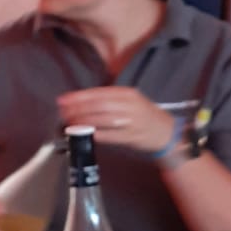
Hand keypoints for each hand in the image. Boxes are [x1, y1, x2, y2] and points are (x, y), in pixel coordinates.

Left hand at [57, 86, 173, 155]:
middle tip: (64, 113)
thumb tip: (80, 101)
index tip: (64, 100)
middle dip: (78, 109)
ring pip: (104, 120)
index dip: (79, 97)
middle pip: (99, 106)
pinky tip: (86, 135)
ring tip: (71, 124)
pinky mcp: (133, 137)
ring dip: (85, 122)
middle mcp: (130, 105)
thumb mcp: (130, 101)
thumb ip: (109, 99)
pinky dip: (97, 135)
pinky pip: (111, 136)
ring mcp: (132, 121)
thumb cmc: (144, 115)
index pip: (99, 93)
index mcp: (128, 94)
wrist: (166, 132)